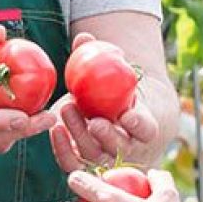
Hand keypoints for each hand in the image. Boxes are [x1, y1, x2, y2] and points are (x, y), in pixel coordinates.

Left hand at [48, 33, 159, 170]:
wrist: (111, 109)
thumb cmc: (116, 88)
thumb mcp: (114, 73)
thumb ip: (102, 56)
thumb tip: (84, 38)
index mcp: (143, 126)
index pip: (147, 130)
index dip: (139, 125)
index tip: (127, 114)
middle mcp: (127, 146)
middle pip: (120, 147)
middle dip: (107, 135)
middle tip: (94, 121)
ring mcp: (105, 156)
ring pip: (94, 155)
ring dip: (79, 135)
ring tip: (67, 109)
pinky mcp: (83, 161)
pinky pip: (72, 163)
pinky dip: (62, 150)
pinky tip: (55, 129)